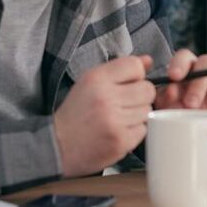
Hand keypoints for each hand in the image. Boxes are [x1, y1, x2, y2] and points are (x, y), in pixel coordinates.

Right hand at [53, 55, 156, 176]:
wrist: (58, 145)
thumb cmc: (76, 113)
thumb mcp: (91, 82)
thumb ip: (120, 69)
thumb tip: (148, 60)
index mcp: (97, 79)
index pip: (135, 66)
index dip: (136, 75)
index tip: (128, 84)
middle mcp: (106, 98)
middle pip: (147, 89)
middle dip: (140, 96)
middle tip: (124, 104)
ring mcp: (114, 121)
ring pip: (147, 110)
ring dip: (137, 114)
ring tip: (118, 118)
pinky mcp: (120, 141)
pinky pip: (143, 130)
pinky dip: (134, 131)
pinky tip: (118, 131)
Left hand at [153, 49, 206, 135]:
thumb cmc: (194, 128)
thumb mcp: (175, 115)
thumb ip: (169, 101)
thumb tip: (171, 89)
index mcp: (193, 72)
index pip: (186, 57)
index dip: (179, 63)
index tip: (174, 77)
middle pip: (206, 60)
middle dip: (198, 82)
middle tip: (192, 103)